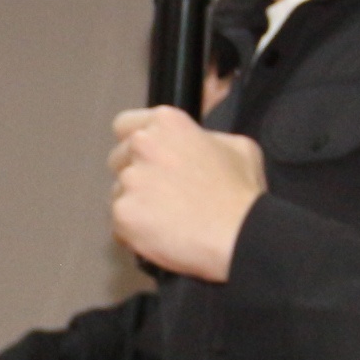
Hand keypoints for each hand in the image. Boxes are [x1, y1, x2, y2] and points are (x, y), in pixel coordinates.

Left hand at [109, 108, 265, 280]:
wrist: (238, 235)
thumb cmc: (241, 195)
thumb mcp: (237, 148)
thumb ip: (207, 139)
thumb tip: (199, 145)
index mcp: (166, 123)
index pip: (125, 125)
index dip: (135, 144)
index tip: (146, 159)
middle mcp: (142, 145)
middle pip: (118, 159)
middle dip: (135, 175)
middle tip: (162, 194)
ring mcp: (130, 180)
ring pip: (118, 192)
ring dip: (135, 205)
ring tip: (166, 219)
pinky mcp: (123, 213)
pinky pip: (118, 224)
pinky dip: (134, 233)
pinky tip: (160, 236)